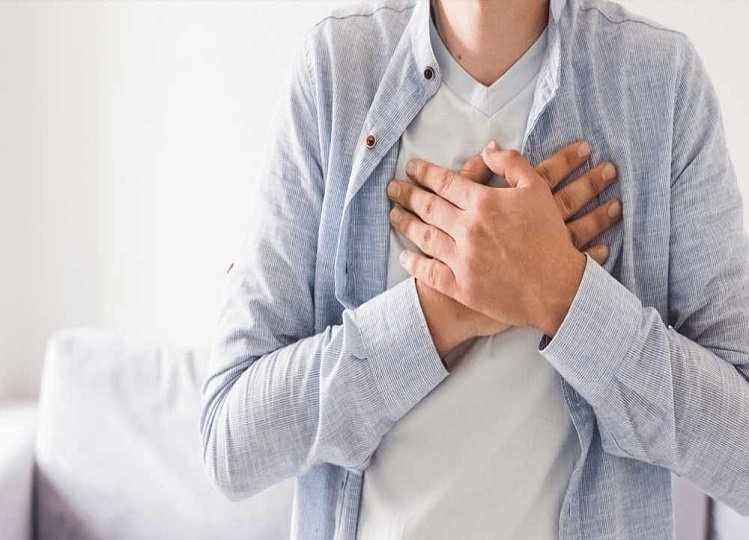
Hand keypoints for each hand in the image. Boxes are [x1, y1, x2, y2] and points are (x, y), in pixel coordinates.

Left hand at [389, 141, 621, 345]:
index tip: (411, 168)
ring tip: (393, 215)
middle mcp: (468, 228)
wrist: (558, 287)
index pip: (445, 182)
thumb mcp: (538, 190)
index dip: (424, 173)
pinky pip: (429, 272)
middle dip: (407, 195)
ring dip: (404, 223)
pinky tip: (404, 256)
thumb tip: (487, 150)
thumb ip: (512, 164)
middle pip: (428, 207)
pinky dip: (414, 263)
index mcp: (484, 203)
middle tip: (393, 188)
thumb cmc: (550, 238)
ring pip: (424, 236)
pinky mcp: (461, 286)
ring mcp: (462, 259)